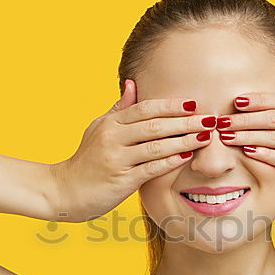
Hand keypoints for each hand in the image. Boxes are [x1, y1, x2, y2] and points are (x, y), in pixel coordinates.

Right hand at [49, 80, 214, 221]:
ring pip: (156, 145)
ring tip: (206, 136)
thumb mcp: (98, 129)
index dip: (171, 106)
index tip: (194, 104)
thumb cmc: (85, 160)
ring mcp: (116, 159)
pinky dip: (171, 161)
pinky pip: (151, 168)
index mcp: (110, 123)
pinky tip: (187, 156)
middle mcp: (112, 137)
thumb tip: (132, 83)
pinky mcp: (121, 180)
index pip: (145, 108)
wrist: (63, 190)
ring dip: (184, 140)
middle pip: (155, 124)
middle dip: (186, 121)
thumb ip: (119, 109)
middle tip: (210, 119)